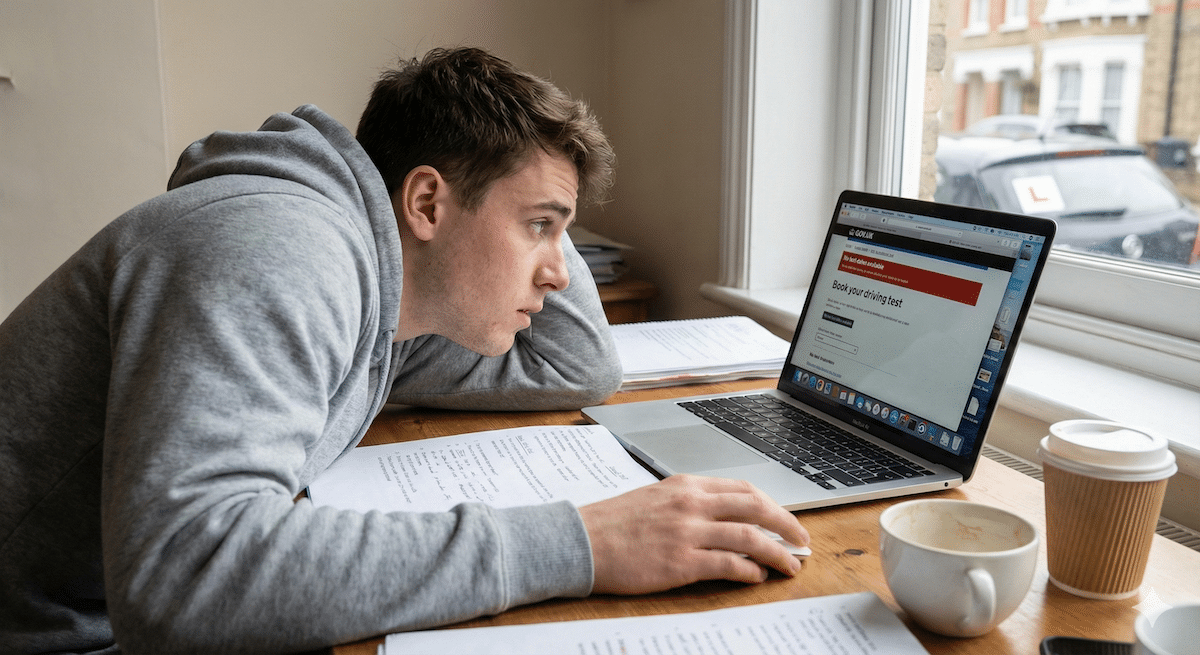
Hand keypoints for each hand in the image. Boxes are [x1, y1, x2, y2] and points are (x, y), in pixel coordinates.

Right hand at [578, 474, 809, 594]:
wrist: (581, 541)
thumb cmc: (613, 524)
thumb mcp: (654, 498)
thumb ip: (688, 504)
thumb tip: (721, 519)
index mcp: (685, 485)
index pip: (742, 489)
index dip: (771, 505)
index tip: (785, 519)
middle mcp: (691, 504)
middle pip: (756, 507)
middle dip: (786, 524)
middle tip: (802, 540)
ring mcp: (688, 532)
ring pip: (750, 537)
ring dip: (777, 553)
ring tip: (790, 566)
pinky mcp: (682, 562)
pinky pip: (729, 564)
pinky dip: (750, 571)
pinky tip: (757, 577)